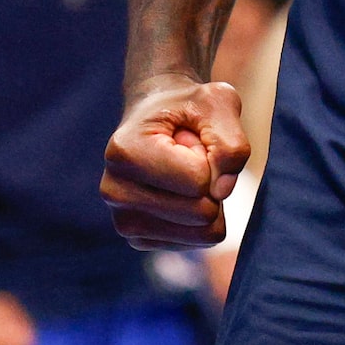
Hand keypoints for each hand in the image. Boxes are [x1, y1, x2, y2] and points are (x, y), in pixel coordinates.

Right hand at [102, 75, 249, 248]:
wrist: (157, 118)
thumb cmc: (188, 107)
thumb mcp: (218, 102)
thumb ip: (230, 142)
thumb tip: (222, 192)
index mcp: (125, 152)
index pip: (198, 180)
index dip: (211, 157)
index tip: (189, 137)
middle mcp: (114, 192)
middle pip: (202, 212)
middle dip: (211, 181)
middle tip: (189, 155)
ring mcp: (124, 221)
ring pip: (203, 233)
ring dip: (208, 199)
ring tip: (183, 171)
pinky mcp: (140, 239)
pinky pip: (197, 242)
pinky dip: (200, 217)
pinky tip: (178, 190)